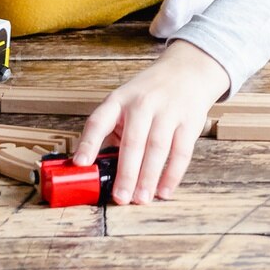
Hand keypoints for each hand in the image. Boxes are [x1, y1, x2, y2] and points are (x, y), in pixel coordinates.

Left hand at [75, 38, 228, 203]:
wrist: (188, 70)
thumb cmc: (150, 93)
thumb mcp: (125, 101)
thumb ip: (113, 131)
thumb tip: (96, 169)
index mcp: (119, 100)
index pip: (99, 120)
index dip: (88, 142)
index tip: (80, 163)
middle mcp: (143, 104)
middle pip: (133, 141)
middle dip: (126, 172)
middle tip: (120, 197)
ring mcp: (168, 111)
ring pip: (158, 148)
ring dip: (149, 177)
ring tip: (141, 199)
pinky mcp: (189, 121)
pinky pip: (181, 151)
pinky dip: (173, 174)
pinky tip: (164, 190)